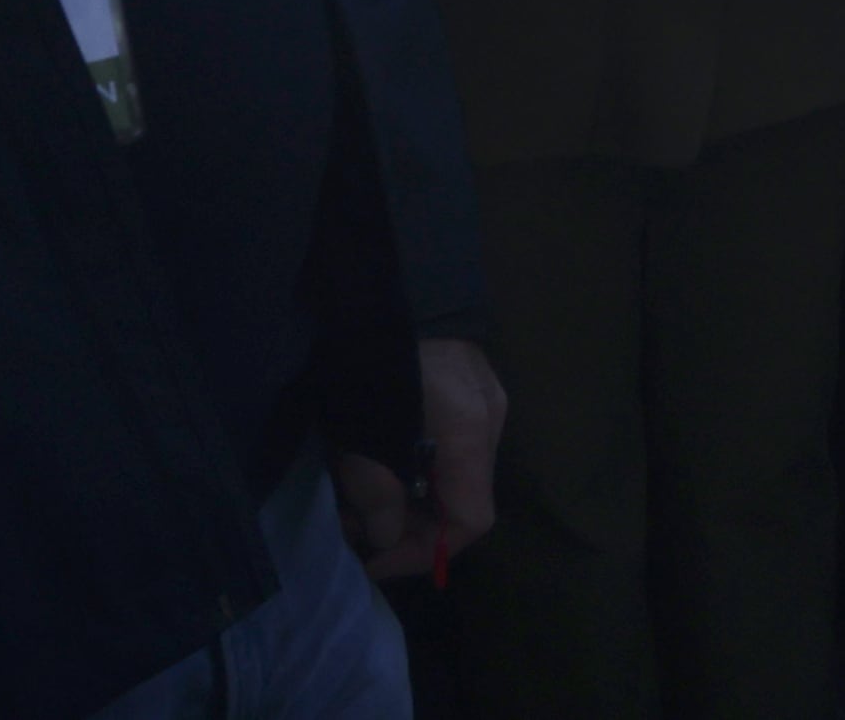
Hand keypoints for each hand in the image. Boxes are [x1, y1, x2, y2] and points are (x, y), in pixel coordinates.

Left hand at [333, 335, 502, 580]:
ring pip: (455, 472)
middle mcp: (490, 420)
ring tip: (356, 494)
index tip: (374, 561)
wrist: (385, 282)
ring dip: (408, 495)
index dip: (424, 552)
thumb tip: (385, 536)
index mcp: (470, 434)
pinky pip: (451, 444)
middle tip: (353, 526)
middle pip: (464, 498)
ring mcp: (487, 398)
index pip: (472, 520)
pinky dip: (416, 465)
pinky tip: (379, 457)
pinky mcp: (471, 383)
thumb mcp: (358, 434)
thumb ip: (375, 494)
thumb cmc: (371, 358)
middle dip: (407, 525)